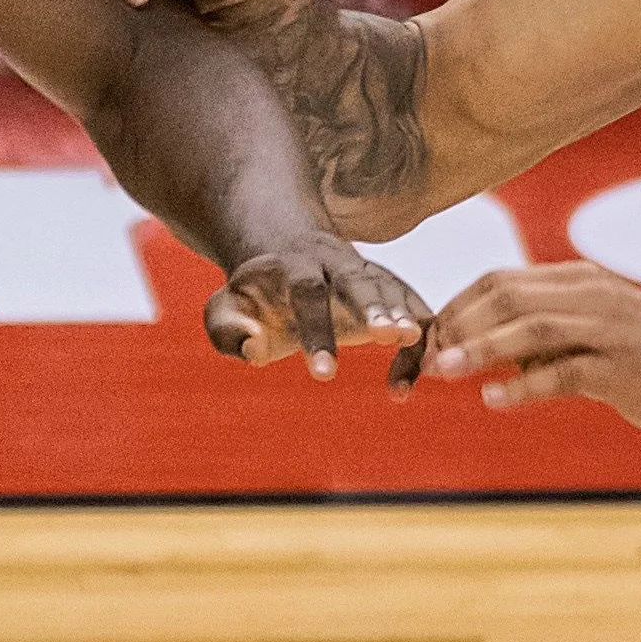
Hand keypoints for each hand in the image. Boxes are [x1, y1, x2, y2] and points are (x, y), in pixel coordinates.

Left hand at [205, 232, 432, 384]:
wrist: (283, 252)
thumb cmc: (253, 296)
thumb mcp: (225, 308)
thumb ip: (228, 328)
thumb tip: (253, 347)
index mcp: (293, 266)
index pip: (307, 292)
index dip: (318, 331)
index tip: (323, 375)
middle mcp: (335, 263)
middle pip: (359, 280)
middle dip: (374, 307)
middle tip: (388, 336)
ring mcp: (365, 273)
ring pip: (392, 290)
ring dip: (405, 317)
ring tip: (412, 343)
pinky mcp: (387, 290)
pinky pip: (412, 311)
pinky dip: (415, 344)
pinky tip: (400, 390)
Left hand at [424, 262, 640, 435]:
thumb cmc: (640, 353)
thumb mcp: (582, 331)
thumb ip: (534, 335)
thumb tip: (473, 352)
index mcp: (574, 281)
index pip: (498, 282)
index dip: (454, 309)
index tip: (425, 341)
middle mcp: (588, 295)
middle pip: (506, 296)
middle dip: (457, 326)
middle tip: (424, 359)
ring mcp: (607, 328)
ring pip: (532, 327)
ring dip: (480, 348)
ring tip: (442, 371)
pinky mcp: (623, 366)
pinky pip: (566, 372)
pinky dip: (524, 385)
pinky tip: (494, 398)